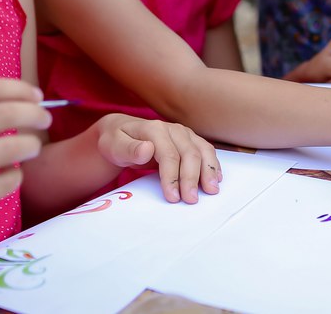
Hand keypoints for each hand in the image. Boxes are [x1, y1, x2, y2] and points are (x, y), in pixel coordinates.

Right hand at [0, 79, 50, 244]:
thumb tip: (23, 100)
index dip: (21, 89)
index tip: (38, 96)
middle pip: (6, 114)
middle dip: (35, 114)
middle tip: (45, 120)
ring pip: (12, 149)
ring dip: (31, 145)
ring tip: (33, 148)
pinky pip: (7, 181)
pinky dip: (17, 175)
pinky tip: (10, 173)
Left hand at [93, 115, 221, 204]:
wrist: (121, 133)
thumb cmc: (116, 141)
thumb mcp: (114, 145)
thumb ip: (129, 148)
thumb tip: (147, 149)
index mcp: (154, 129)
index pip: (168, 154)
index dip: (172, 176)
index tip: (172, 197)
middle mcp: (173, 129)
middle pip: (189, 153)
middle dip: (191, 178)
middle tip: (191, 200)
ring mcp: (184, 134)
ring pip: (202, 150)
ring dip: (208, 170)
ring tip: (211, 190)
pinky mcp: (190, 141)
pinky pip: (206, 151)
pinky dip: (213, 164)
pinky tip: (216, 178)